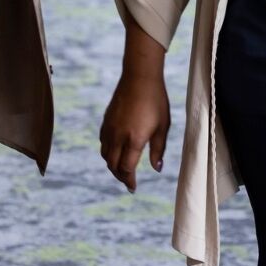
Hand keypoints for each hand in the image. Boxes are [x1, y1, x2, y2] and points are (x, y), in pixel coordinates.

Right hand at [100, 30, 169, 192]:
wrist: (139, 77)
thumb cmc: (156, 101)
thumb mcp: (162, 126)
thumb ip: (158, 150)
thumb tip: (157, 168)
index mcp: (133, 140)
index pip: (126, 169)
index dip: (129, 180)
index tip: (133, 187)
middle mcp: (118, 136)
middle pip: (113, 165)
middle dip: (120, 176)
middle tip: (128, 182)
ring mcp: (109, 128)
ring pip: (105, 155)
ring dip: (112, 165)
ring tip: (122, 169)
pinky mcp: (106, 120)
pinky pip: (102, 142)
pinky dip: (108, 152)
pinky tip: (116, 150)